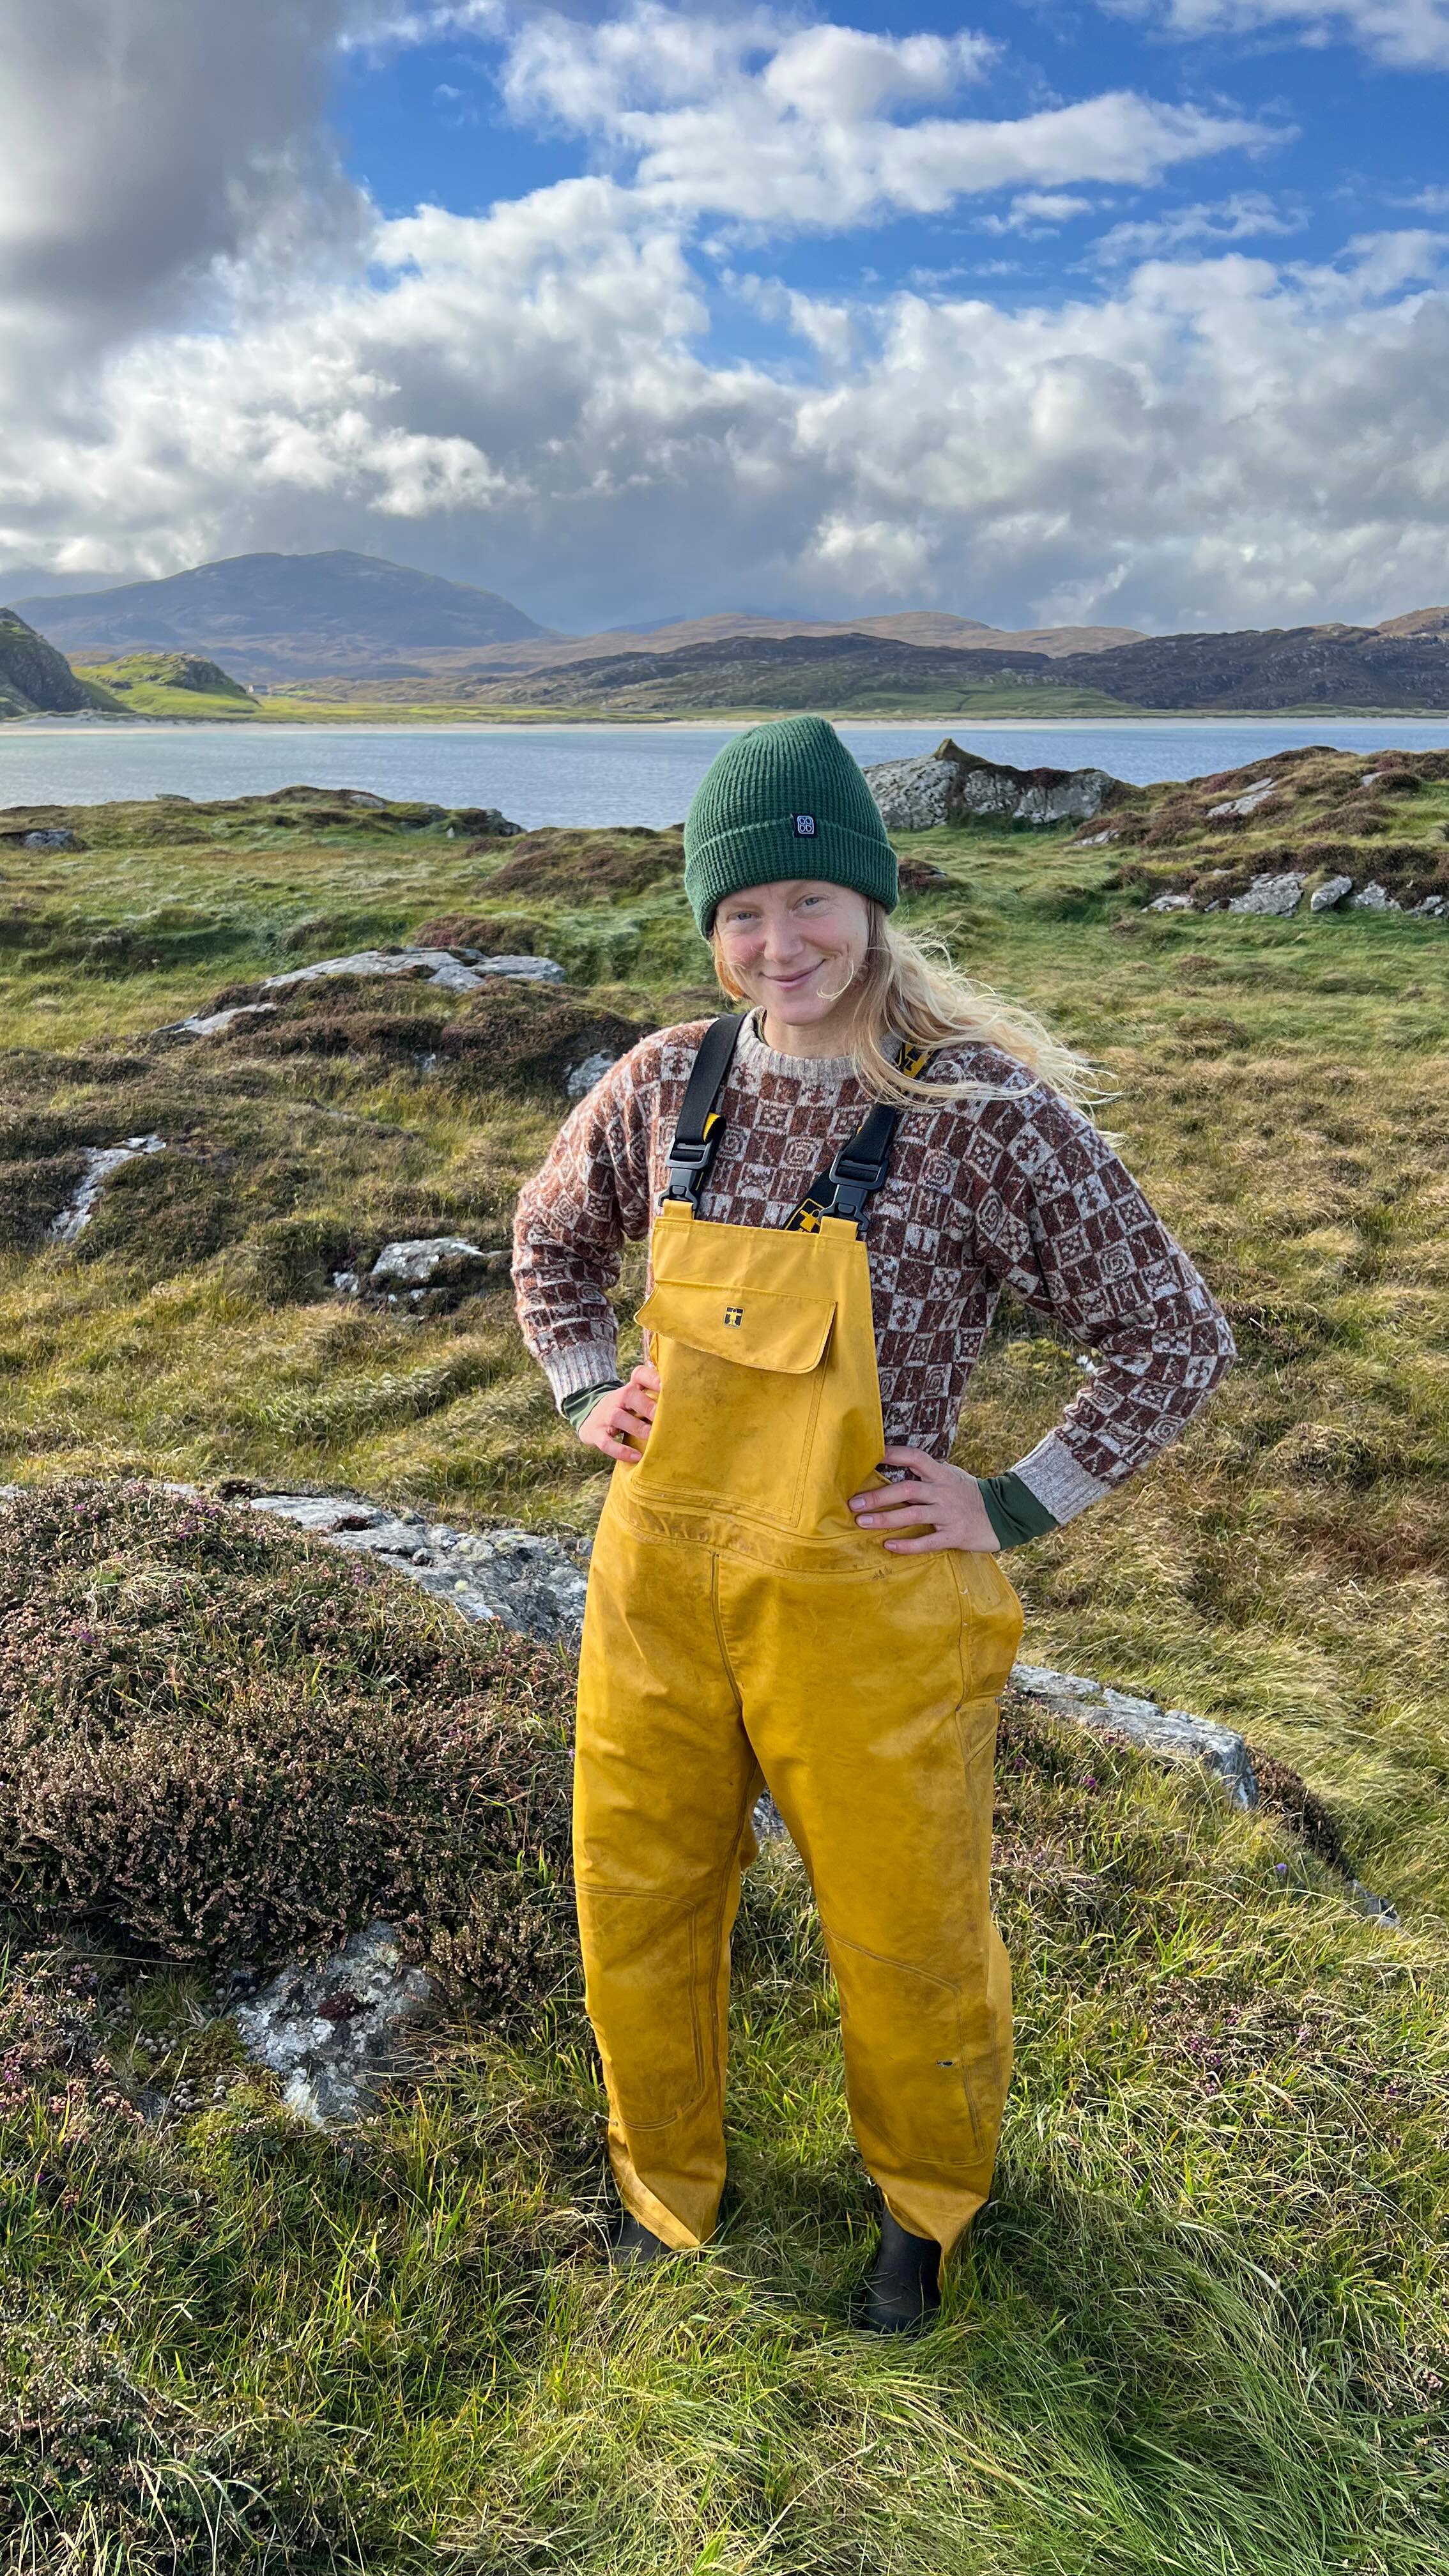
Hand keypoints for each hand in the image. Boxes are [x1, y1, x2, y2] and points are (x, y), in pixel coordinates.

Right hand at [578, 1362, 660, 1465]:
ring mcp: (605, 1416)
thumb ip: (656, 1397)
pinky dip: (621, 1451)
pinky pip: (606, 1442)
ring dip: (637, 1427)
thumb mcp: (637, 1398)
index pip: (639, 1374)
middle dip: (647, 1406)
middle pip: (629, 1394)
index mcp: (631, 1388)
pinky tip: (637, 1456)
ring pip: (617, 1417)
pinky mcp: (597, 1434)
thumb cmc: (626, 1409)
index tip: (666, 1385)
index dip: (652, 1378)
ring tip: (653, 1437)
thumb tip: (689, 1404)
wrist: (591, 1418)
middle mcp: (617, 1398)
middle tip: (664, 1417)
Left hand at [848, 1446, 1000, 1554]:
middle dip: (879, 1496)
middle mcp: (944, 1492)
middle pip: (908, 1490)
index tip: (870, 1455)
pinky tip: (888, 1545)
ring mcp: (949, 1514)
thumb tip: (893, 1467)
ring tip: (862, 1522)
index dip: (894, 1454)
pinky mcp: (955, 1535)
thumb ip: (927, 1474)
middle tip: (854, 1503)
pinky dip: (907, 1545)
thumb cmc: (969, 1495)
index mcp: (942, 1474)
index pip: (916, 1458)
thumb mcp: (951, 1477)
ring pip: (914, 1515)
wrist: (1003, 1515)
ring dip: (885, 1519)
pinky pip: (928, 1542)